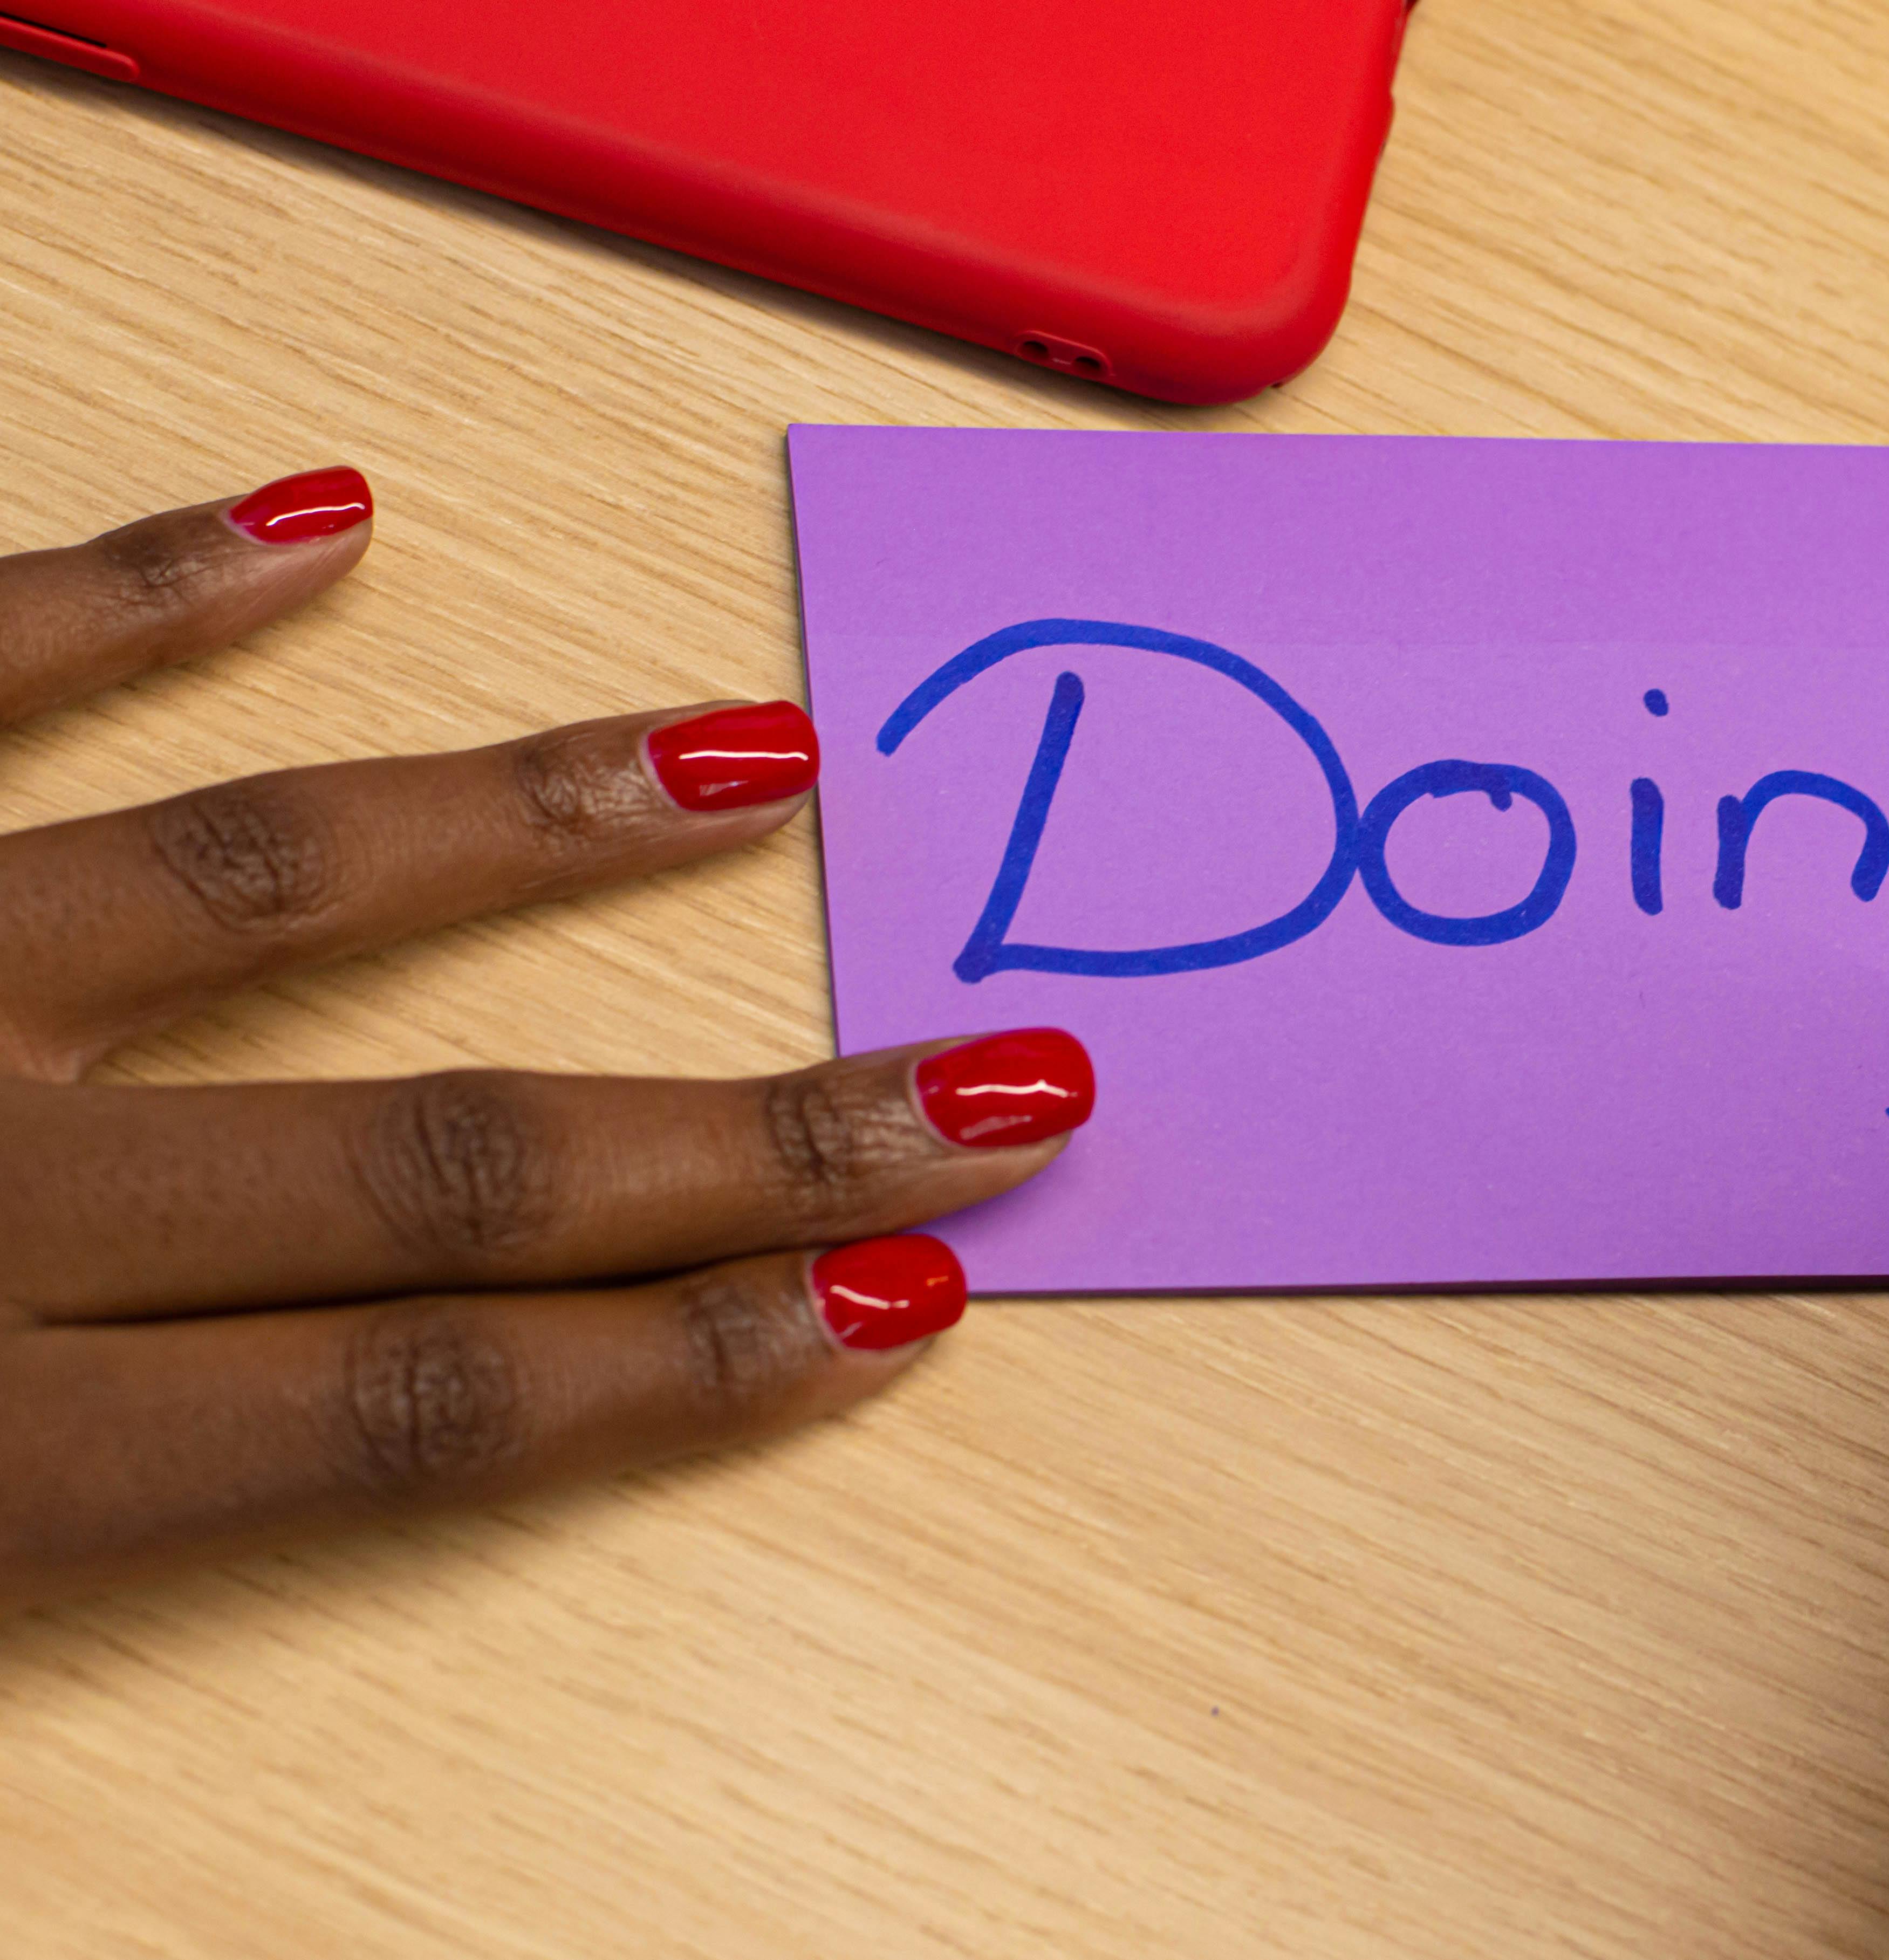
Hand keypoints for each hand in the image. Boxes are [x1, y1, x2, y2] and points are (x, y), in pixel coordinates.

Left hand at [0, 470, 1093, 1611]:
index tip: (898, 1298)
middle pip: (437, 1173)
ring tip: (753, 757)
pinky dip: (136, 593)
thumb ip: (44, 1565)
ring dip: (526, 825)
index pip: (417, 1405)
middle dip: (747, 1136)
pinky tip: (313, 523)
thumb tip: (263, 1467)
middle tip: (978, 1086)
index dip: (688, 1357)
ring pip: (247, 883)